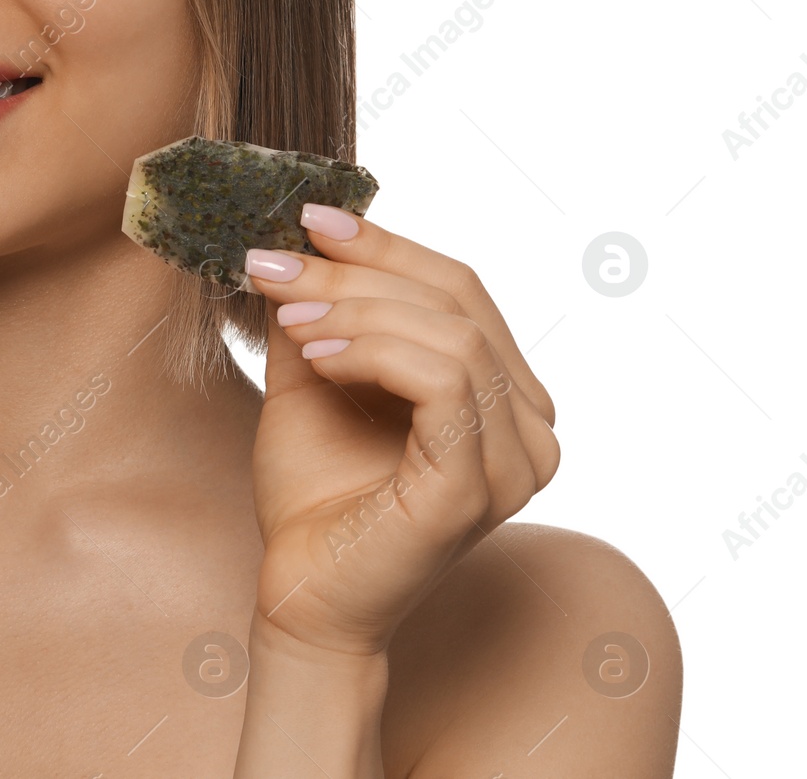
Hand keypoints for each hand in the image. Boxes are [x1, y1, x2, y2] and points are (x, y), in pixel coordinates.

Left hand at [245, 206, 559, 656]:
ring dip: (357, 311)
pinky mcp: (478, 487)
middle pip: (456, 301)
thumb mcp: (315, 374)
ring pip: (451, 334)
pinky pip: (445, 383)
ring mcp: (514, 461)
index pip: (459, 288)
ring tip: (289, 319)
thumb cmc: (313, 491)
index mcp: (505, 393)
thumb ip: (323, 309)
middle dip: (359, 271)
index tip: (312, 215)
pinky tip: (316, 357)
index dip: (388, 244)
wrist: (299, 590)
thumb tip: (303, 236)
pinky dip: (374, 352)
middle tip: (277, 263)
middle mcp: (529, 427)